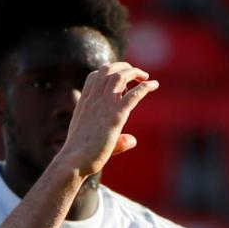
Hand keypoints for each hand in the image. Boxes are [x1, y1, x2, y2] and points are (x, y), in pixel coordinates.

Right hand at [57, 62, 158, 176]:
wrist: (74, 161)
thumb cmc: (80, 155)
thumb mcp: (93, 141)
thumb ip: (115, 138)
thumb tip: (133, 140)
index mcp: (84, 102)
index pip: (94, 76)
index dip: (108, 72)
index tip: (120, 79)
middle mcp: (94, 99)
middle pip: (108, 70)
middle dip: (123, 67)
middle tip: (136, 73)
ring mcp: (105, 106)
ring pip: (120, 76)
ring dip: (134, 72)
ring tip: (146, 76)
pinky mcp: (116, 116)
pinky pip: (134, 95)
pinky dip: (146, 87)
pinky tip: (154, 85)